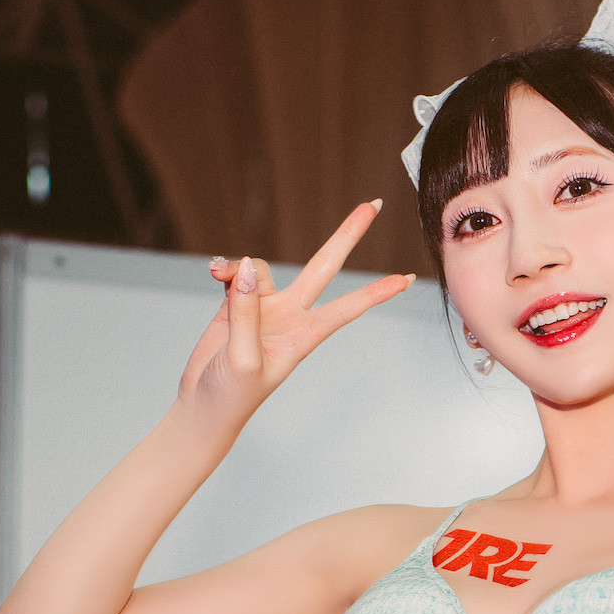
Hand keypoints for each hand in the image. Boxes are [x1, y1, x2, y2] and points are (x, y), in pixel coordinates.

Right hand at [178, 201, 412, 424]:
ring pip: (262, 268)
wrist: (204, 408)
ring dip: (240, 266)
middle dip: (347, 235)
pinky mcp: (237, 305)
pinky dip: (225, 269)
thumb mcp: (243, 359)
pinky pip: (237, 274)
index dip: (376, 292)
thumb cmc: (232, 396)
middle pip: (324, 266)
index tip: (409, 279)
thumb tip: (247, 266)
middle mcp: (291, 316)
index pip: (348, 308)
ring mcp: (265, 309)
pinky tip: (213, 273)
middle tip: (374, 205)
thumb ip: (246, 311)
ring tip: (217, 273)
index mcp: (304, 335)